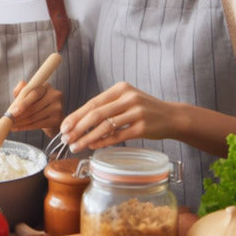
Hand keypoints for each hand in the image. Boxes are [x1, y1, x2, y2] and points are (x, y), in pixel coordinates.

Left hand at [7, 80, 63, 131]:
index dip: (22, 103)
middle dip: (18, 115)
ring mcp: (57, 108)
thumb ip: (22, 90)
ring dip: (20, 122)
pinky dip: (26, 127)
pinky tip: (18, 128)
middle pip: (33, 107)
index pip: (34, 94)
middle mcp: (54, 95)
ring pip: (34, 117)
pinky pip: (38, 124)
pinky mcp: (57, 119)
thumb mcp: (30, 95)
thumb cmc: (38, 104)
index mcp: (46, 86)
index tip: (12, 112)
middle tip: (8, 120)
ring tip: (11, 125)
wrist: (52, 118)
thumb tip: (17, 90)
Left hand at [58, 82, 174, 152]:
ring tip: (75, 146)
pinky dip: (102, 142)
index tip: (63, 127)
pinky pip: (117, 136)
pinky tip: (92, 146)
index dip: (76, 116)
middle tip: (66, 139)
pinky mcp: (142, 127)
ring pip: (105, 126)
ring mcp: (136, 112)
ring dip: (87, 138)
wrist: (172, 116)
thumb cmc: (144, 109)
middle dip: (77, 128)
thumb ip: (107, 107)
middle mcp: (128, 98)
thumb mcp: (127, 100)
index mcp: (121, 89)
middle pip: (96, 114)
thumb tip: (79, 122)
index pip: (92, 103)